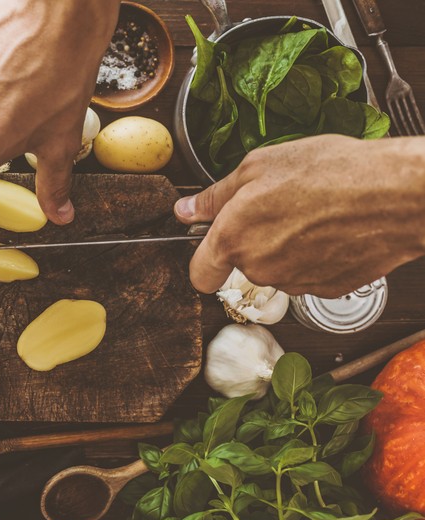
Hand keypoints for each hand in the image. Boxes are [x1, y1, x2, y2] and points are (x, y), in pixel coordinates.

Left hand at [174, 135, 424, 297]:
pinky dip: (314, 257)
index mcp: (234, 238)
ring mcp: (293, 283)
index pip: (199, 275)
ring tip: (312, 212)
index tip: (211, 248)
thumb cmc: (330, 172)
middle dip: (254, 240)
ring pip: (277, 270)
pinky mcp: (325, 289)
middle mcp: (259, 268)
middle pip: (242, 264)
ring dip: (285, 247)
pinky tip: (332, 230)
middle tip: (280, 206)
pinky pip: (307, 275)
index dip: (203, 261)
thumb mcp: (260, 166)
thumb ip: (215, 196)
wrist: (396, 194)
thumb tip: (186, 211)